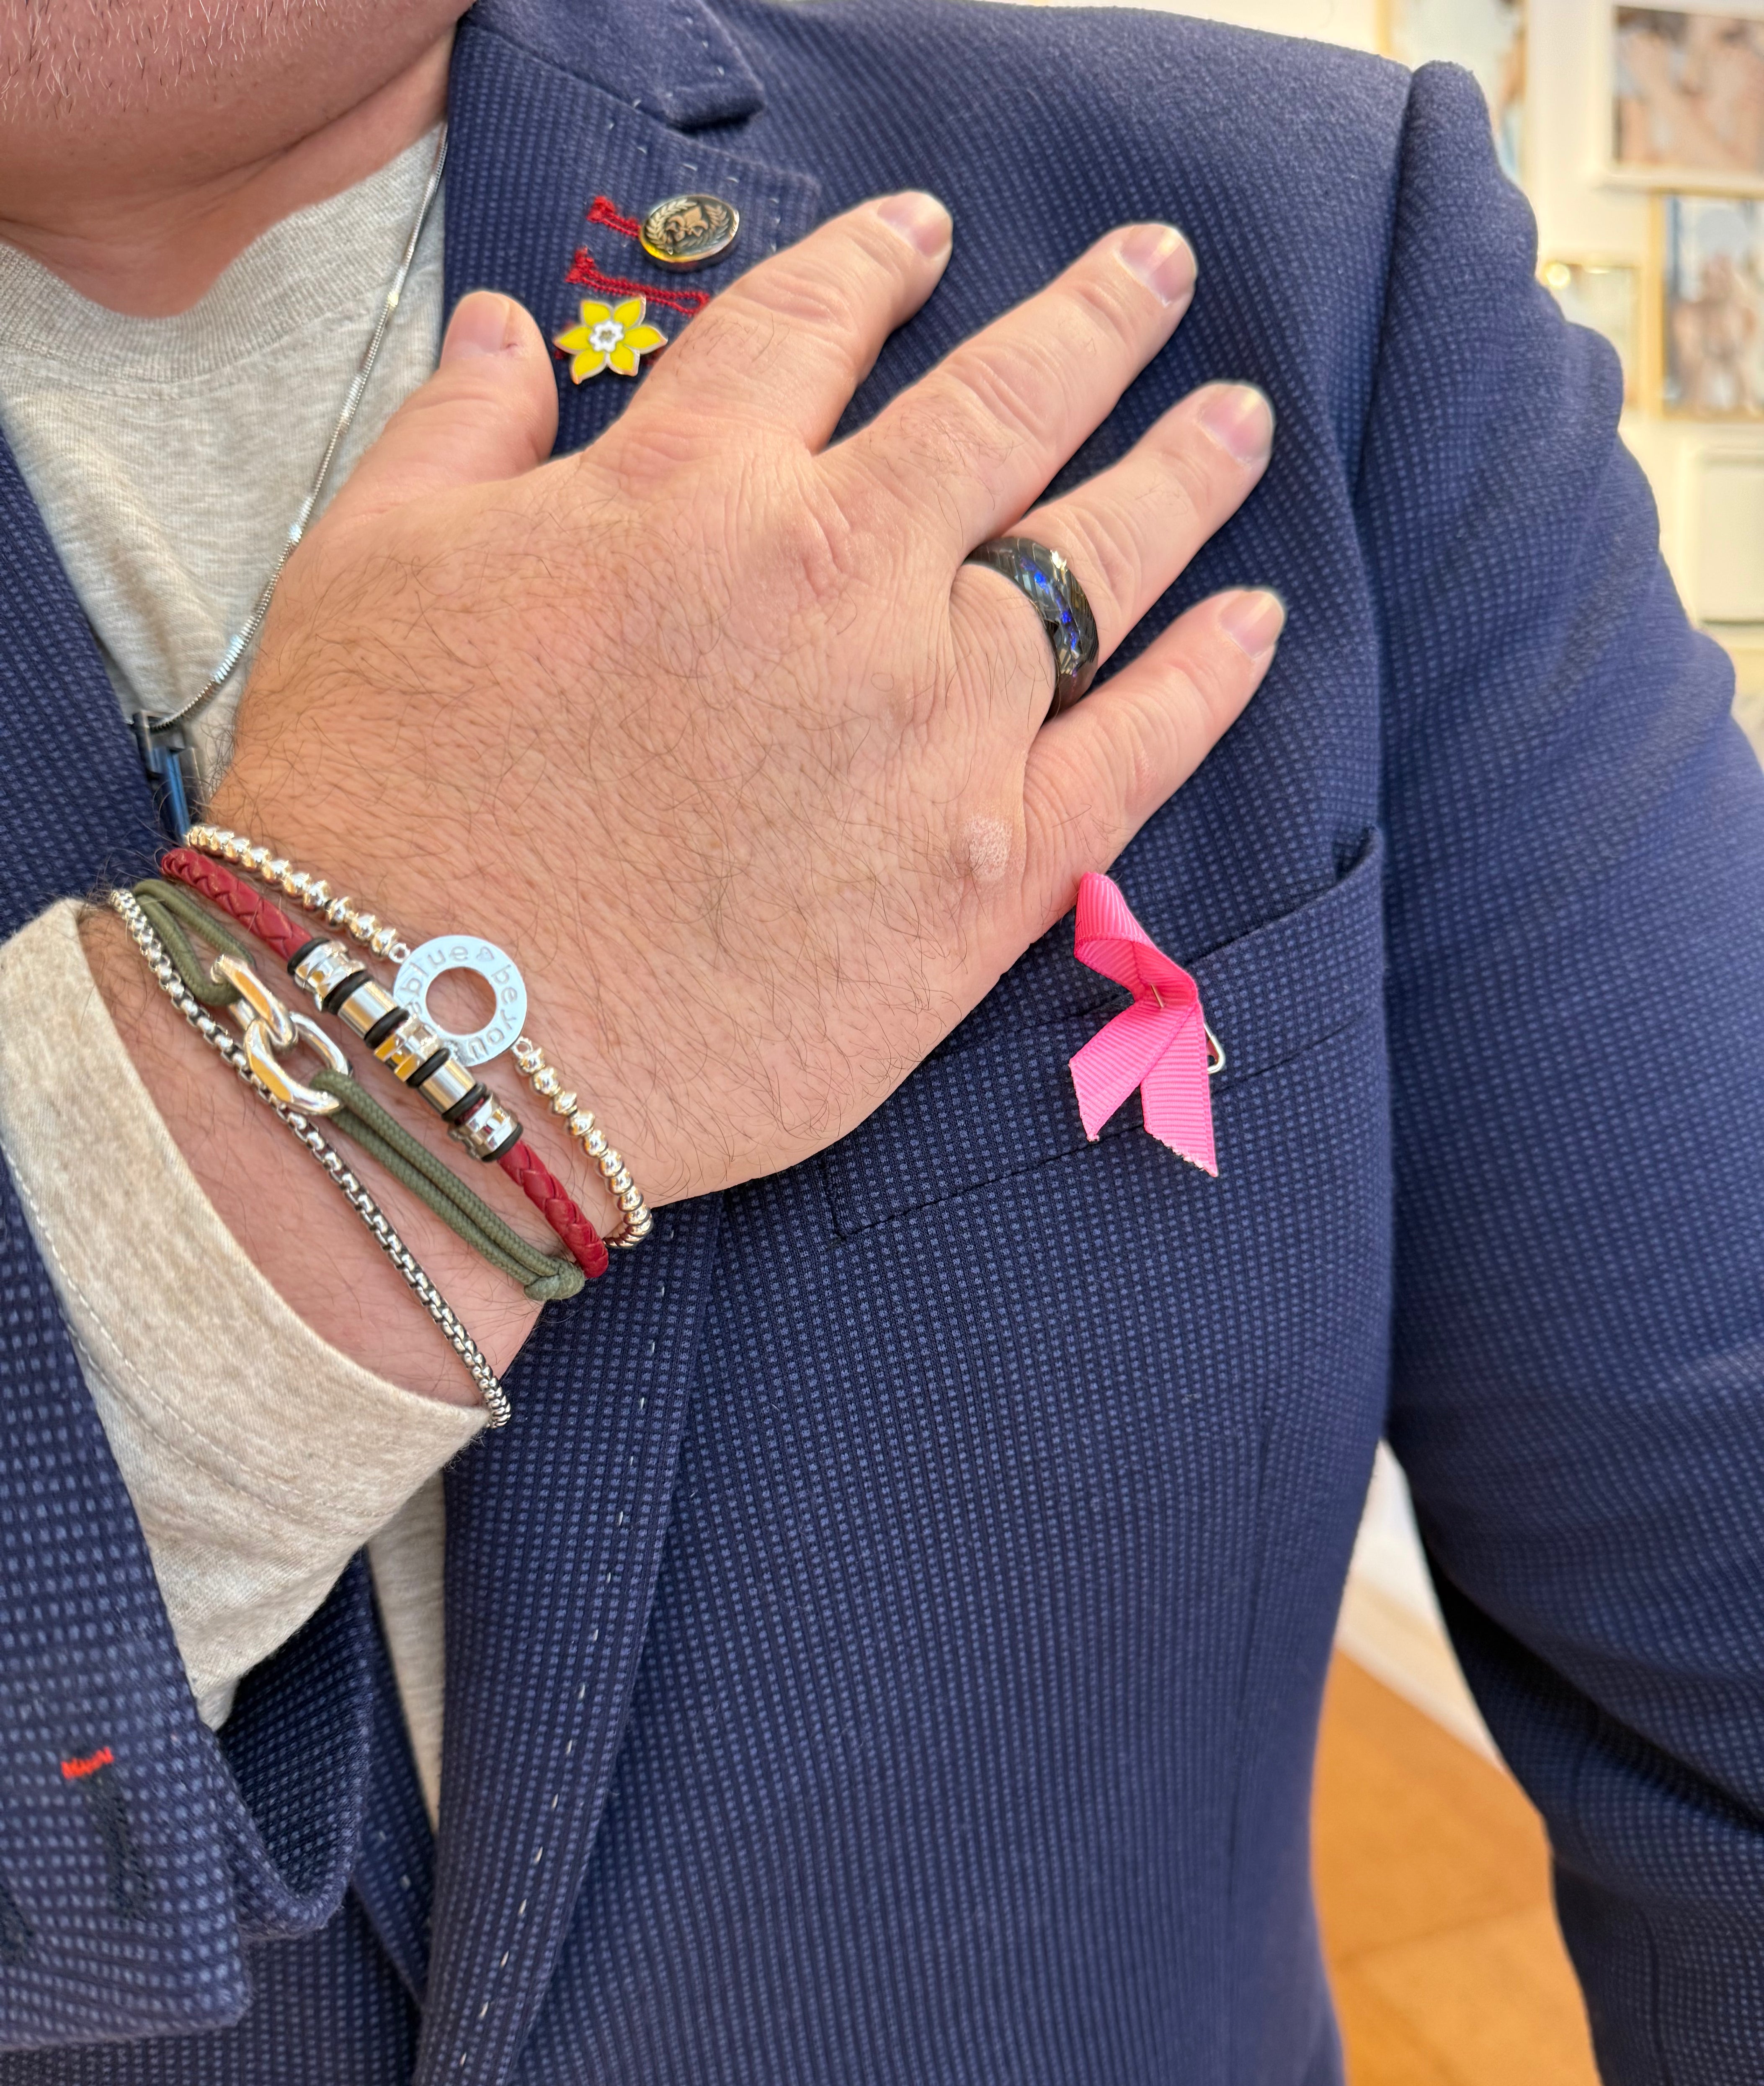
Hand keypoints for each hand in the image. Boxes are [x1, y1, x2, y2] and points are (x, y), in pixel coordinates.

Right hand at [97, 195, 1280, 1396]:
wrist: (427, 1036)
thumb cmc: (376, 802)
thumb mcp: (371, 566)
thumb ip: (462, 429)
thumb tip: (515, 327)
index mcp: (695, 487)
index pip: (813, 327)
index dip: (876, 266)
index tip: (925, 238)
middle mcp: (845, 582)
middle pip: (1004, 411)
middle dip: (1092, 323)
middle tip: (1157, 275)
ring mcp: (934, 734)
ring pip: (1094, 568)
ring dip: (1178, 477)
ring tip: (1234, 429)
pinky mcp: (982, 884)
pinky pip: (1135, 756)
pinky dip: (1207, 679)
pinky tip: (1254, 620)